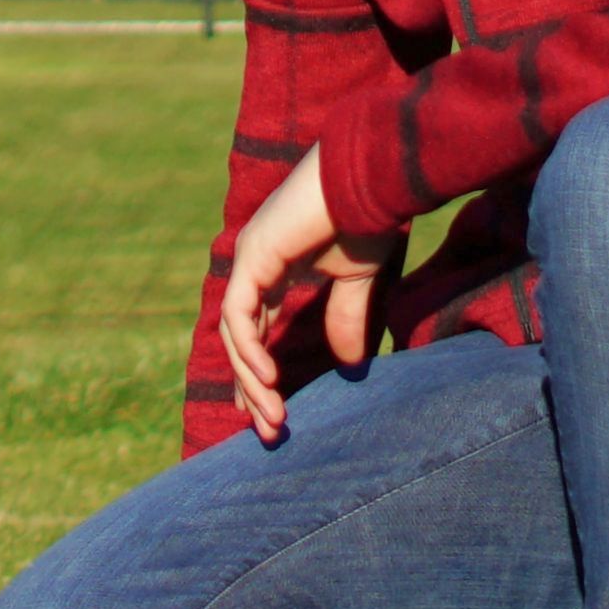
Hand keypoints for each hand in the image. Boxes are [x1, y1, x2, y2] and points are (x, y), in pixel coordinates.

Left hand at [212, 146, 403, 441]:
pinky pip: (239, 315)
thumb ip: (345, 318)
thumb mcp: (357, 280)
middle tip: (268, 432)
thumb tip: (351, 365)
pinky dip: (251, 350)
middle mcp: (253, 266)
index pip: (254, 329)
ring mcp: (248, 260)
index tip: (267, 414)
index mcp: (273, 268)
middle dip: (252, 389)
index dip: (257, 372)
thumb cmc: (366, 215)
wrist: (372, 176)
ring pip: (236, 335)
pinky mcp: (252, 257)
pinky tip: (267, 381)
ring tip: (273, 419)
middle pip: (240, 340)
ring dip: (253, 381)